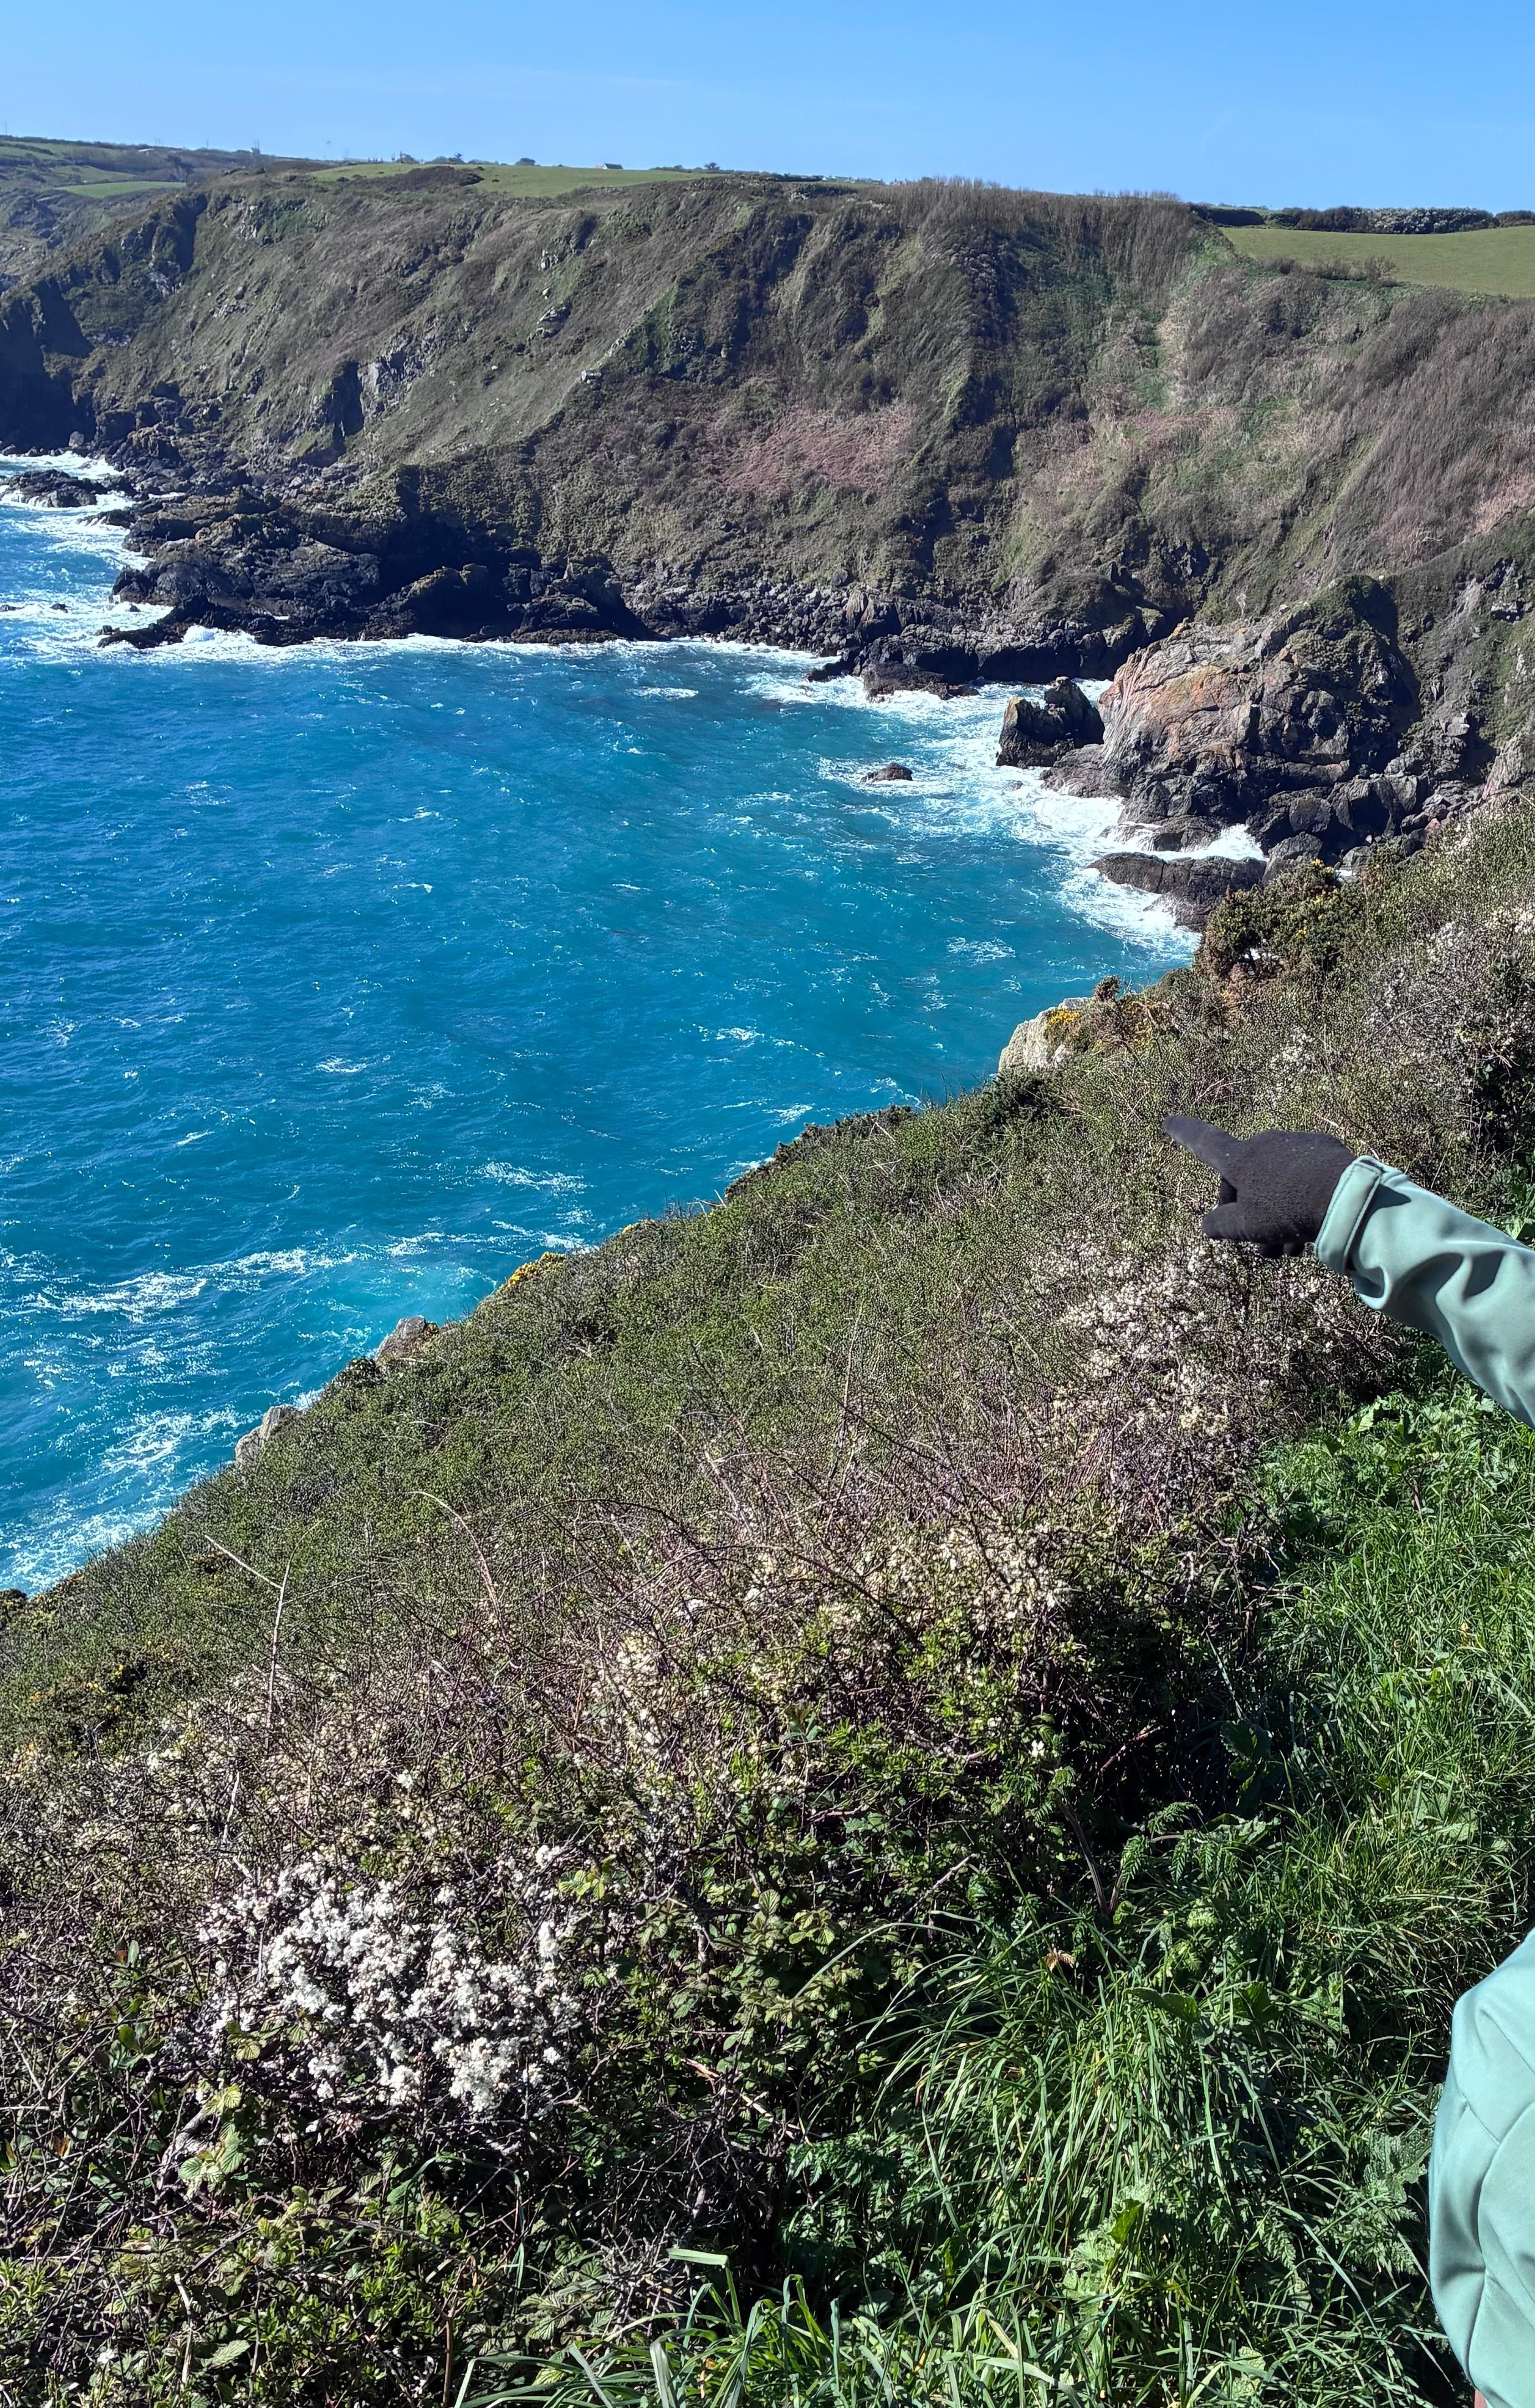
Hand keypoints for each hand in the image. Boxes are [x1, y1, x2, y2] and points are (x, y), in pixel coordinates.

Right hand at [1164, 1116, 1355, 1256]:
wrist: (1347, 1196)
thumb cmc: (1288, 1211)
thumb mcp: (1247, 1226)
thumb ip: (1221, 1225)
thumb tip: (1207, 1225)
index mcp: (1240, 1159)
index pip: (1203, 1143)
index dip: (1184, 1134)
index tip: (1167, 1121)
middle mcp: (1264, 1144)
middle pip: (1245, 1178)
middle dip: (1248, 1211)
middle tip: (1260, 1247)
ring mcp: (1295, 1145)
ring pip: (1275, 1182)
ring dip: (1276, 1215)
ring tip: (1289, 1251)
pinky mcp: (1323, 1151)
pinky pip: (1301, 1177)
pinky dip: (1299, 1200)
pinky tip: (1311, 1227)